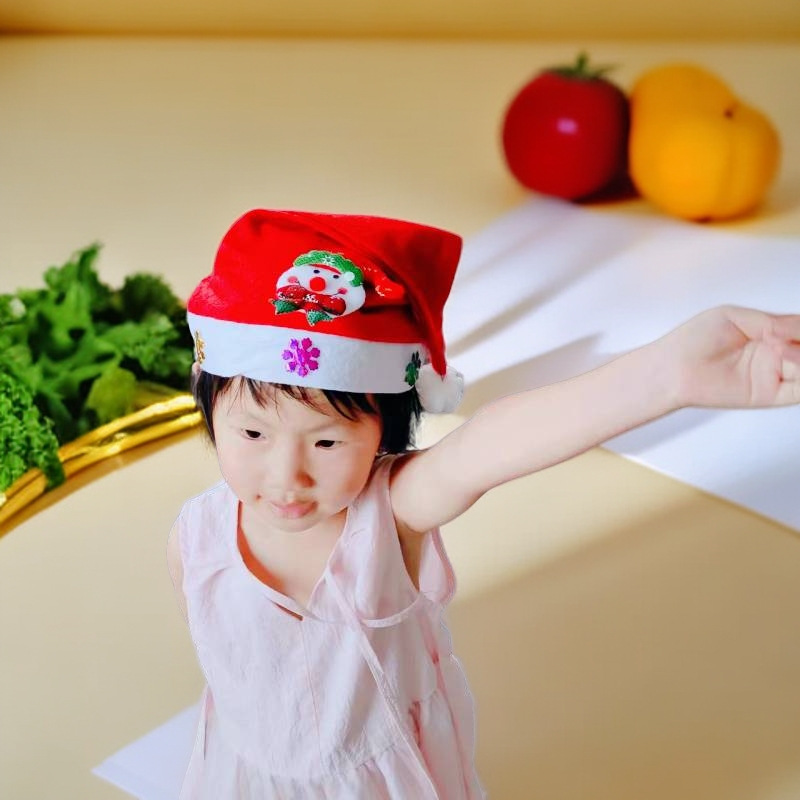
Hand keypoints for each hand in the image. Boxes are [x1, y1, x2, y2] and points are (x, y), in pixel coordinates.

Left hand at [660, 306, 799, 407]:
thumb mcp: (733, 317)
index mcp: (767, 333)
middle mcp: (775, 354)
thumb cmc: (693, 341)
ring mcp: (774, 374)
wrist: (673, 367)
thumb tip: (796, 327)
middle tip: (787, 339)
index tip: (786, 326)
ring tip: (780, 347)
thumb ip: (771, 321)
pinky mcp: (771, 395)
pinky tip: (791, 358)